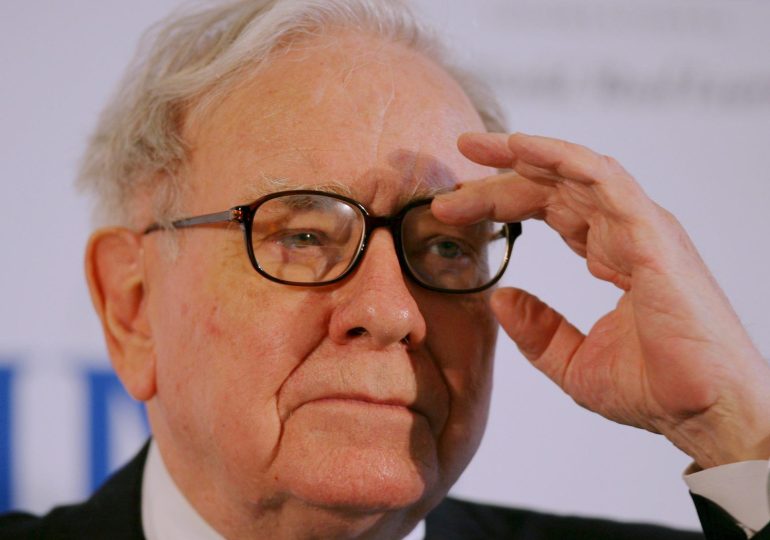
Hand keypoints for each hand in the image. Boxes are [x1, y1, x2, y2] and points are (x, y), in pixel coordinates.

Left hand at [433, 132, 769, 468]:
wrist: (705, 415)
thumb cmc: (658, 389)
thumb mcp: (574, 363)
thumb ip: (538, 330)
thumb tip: (501, 298)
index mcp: (613, 254)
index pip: (550, 208)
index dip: (501, 199)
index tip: (453, 203)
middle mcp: (627, 232)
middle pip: (555, 184)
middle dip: (501, 172)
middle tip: (456, 160)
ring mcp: (642, 229)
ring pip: (576, 171)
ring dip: (524, 154)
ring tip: (476, 146)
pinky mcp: (653, 236)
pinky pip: (604, 181)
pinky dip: (562, 159)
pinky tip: (521, 150)